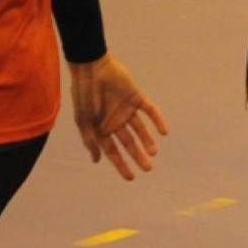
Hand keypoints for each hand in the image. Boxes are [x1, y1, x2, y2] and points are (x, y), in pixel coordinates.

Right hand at [69, 52, 168, 180]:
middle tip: (147, 168)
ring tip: (154, 152)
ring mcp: (126, 110)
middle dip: (138, 156)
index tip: (131, 178)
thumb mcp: (83, 121)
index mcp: (102, 129)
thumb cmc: (83, 95)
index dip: (121, 165)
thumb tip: (96, 161)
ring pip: (141, 129)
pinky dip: (158, 121)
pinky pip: (150, 111)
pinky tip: (164, 132)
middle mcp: (115, 122)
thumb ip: (90, 140)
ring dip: (148, 140)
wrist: (91, 68)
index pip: (114, 151)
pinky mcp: (137, 98)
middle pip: (130, 143)